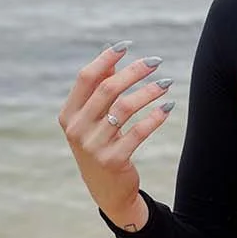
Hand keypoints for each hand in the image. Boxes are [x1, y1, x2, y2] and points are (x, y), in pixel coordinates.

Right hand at [58, 41, 174, 229]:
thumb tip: (113, 61)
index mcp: (68, 115)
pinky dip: (155, 117)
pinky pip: (138, 132)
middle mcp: (76, 129)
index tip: (126, 46)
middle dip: (134, 71)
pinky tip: (168, 107)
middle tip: (155, 62)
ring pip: (125, 108)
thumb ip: (99, 92)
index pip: (86, 78)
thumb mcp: (93, 121)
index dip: (106, 59)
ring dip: (149, 92)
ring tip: (166, 83)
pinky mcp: (113, 160)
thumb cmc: (101, 146)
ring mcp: (93, 146)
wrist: (107, 191)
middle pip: (107, 89)